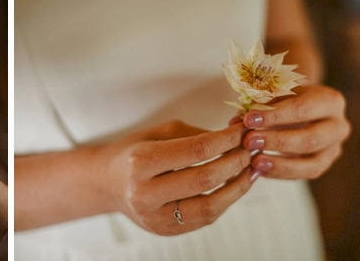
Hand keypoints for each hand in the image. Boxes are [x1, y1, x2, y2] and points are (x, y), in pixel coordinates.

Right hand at [93, 121, 256, 234]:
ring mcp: (154, 217)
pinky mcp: (164, 230)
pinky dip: (225, 201)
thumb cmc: (134, 153)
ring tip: (251, 169)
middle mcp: (145, 193)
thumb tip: (235, 136)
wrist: (107, 184)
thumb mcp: (159, 134)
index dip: (226, 139)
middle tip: (252, 148)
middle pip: (205, 179)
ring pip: (210, 206)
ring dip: (237, 186)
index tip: (242, 130)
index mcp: (140, 162)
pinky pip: (204, 218)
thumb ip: (196, 135)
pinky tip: (235, 186)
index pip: (196, 150)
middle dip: (235, 161)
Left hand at [241, 85, 349, 178]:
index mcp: (330, 101)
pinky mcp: (324, 165)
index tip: (248, 119)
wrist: (300, 109)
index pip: (303, 108)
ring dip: (280, 163)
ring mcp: (334, 149)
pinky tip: (260, 170)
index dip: (275, 115)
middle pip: (310, 138)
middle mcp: (339, 126)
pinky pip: (305, 174)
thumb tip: (236, 123)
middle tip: (249, 141)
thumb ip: (259, 107)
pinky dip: (281, 172)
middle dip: (277, 141)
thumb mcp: (275, 95)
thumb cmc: (285, 98)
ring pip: (311, 162)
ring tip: (254, 161)